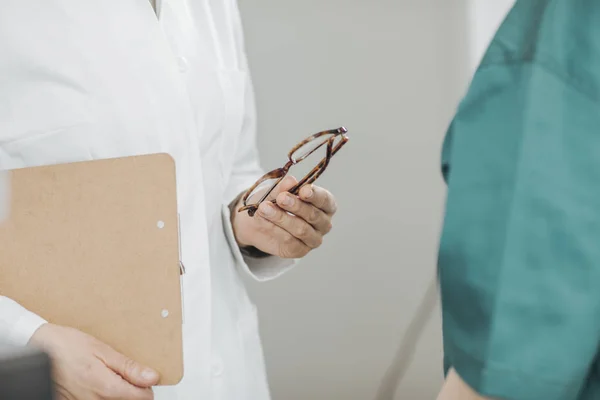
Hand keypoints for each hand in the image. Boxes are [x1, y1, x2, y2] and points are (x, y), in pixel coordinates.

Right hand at [29, 323, 158, 399]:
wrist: (39, 349)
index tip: (146, 376)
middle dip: (132, 388)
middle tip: (124, 372)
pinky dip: (102, 393)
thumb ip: (129, 368)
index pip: (143, 398)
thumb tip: (152, 377)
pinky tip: (96, 380)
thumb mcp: (103, 351)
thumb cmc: (68, 346)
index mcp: (107, 388)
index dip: (147, 385)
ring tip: (107, 374)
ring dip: (117, 391)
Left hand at [232, 176, 337, 257]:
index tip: (303, 190)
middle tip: (281, 198)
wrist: (258, 221)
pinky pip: (289, 241)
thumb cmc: (275, 201)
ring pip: (301, 229)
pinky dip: (274, 229)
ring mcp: (313, 239)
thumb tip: (291, 181)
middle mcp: (323, 223)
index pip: (325, 200)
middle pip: (313, 215)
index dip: (315, 195)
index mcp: (325, 205)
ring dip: (281, 218)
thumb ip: (284, 187)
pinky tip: (262, 220)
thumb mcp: (277, 191)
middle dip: (296, 206)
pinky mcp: (300, 250)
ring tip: (264, 208)